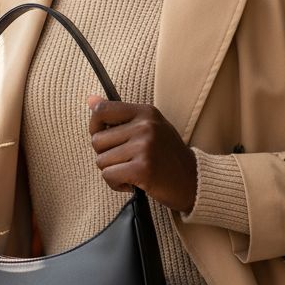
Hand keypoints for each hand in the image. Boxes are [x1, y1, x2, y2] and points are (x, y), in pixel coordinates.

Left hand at [88, 96, 196, 212]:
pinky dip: (116, 184)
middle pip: (97, 140)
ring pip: (101, 161)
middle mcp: (145, 126)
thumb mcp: (148, 127)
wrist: (193, 181)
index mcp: (146, 112)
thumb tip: (90, 100)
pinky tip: (133, 183)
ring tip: (132, 172)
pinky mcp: (142, 169)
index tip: (106, 139)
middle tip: (126, 161)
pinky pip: (109, 176)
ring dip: (113, 171)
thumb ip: (119, 114)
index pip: (102, 110)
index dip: (95, 127)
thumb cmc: (167, 155)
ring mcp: (144, 147)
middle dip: (106, 155)